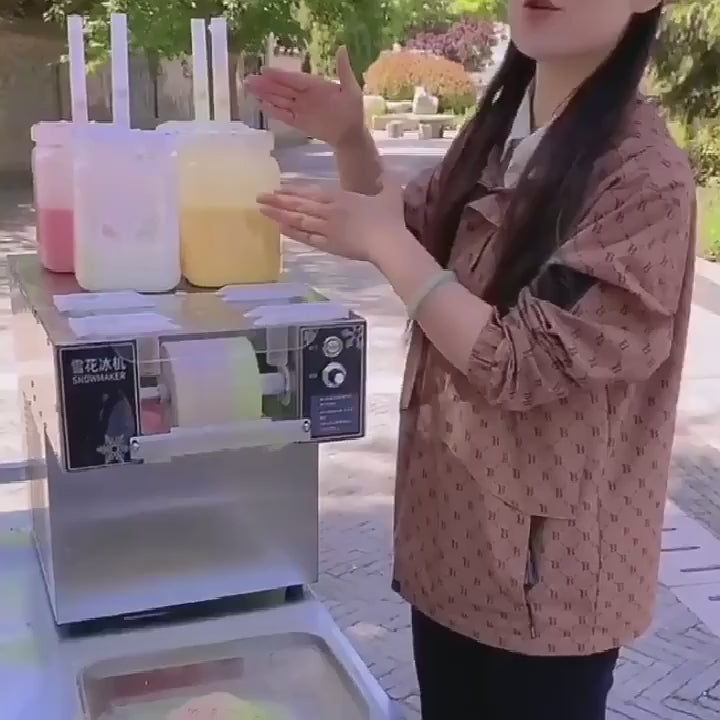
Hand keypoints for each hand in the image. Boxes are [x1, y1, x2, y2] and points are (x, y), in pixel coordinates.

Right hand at [244, 46, 364, 147]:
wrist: (351, 134)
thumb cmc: (353, 111)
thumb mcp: (351, 89)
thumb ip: (343, 70)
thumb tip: (342, 47)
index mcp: (315, 85)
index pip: (293, 79)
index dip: (279, 75)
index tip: (264, 70)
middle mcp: (304, 95)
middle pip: (282, 89)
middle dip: (265, 85)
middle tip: (248, 79)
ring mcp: (301, 109)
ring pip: (280, 101)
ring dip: (265, 96)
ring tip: (249, 89)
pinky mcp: (299, 122)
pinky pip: (284, 116)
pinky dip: (274, 112)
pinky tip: (262, 106)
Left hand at [257, 175, 409, 263]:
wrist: (388, 244)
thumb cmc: (390, 218)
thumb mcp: (390, 193)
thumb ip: (386, 179)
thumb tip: (385, 170)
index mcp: (341, 197)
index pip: (311, 192)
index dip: (293, 191)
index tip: (278, 188)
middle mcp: (328, 211)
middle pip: (299, 205)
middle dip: (278, 201)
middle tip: (260, 197)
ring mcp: (327, 229)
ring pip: (298, 220)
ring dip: (279, 215)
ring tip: (262, 211)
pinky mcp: (329, 245)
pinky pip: (306, 238)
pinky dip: (293, 233)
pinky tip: (280, 229)